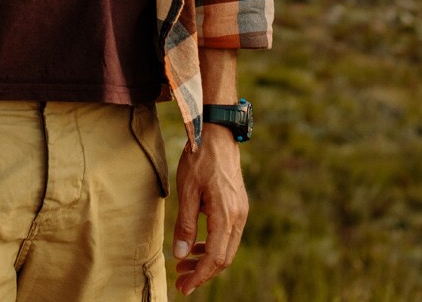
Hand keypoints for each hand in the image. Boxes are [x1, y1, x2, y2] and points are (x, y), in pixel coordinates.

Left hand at [172, 125, 247, 293]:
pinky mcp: (237, 207)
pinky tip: (195, 246)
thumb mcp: (187, 191)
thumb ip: (186, 225)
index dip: (200, 277)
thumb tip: (181, 255)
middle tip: (181, 281)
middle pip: (224, 258)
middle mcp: (238, 217)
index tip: (183, 287)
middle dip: (203, 273)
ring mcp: (240, 212)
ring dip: (206, 260)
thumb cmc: (200, 159)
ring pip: (226, 248)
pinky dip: (212, 246)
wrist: (218, 135)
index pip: (215, 258)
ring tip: (183, 265)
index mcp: (226, 215)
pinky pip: (227, 235)